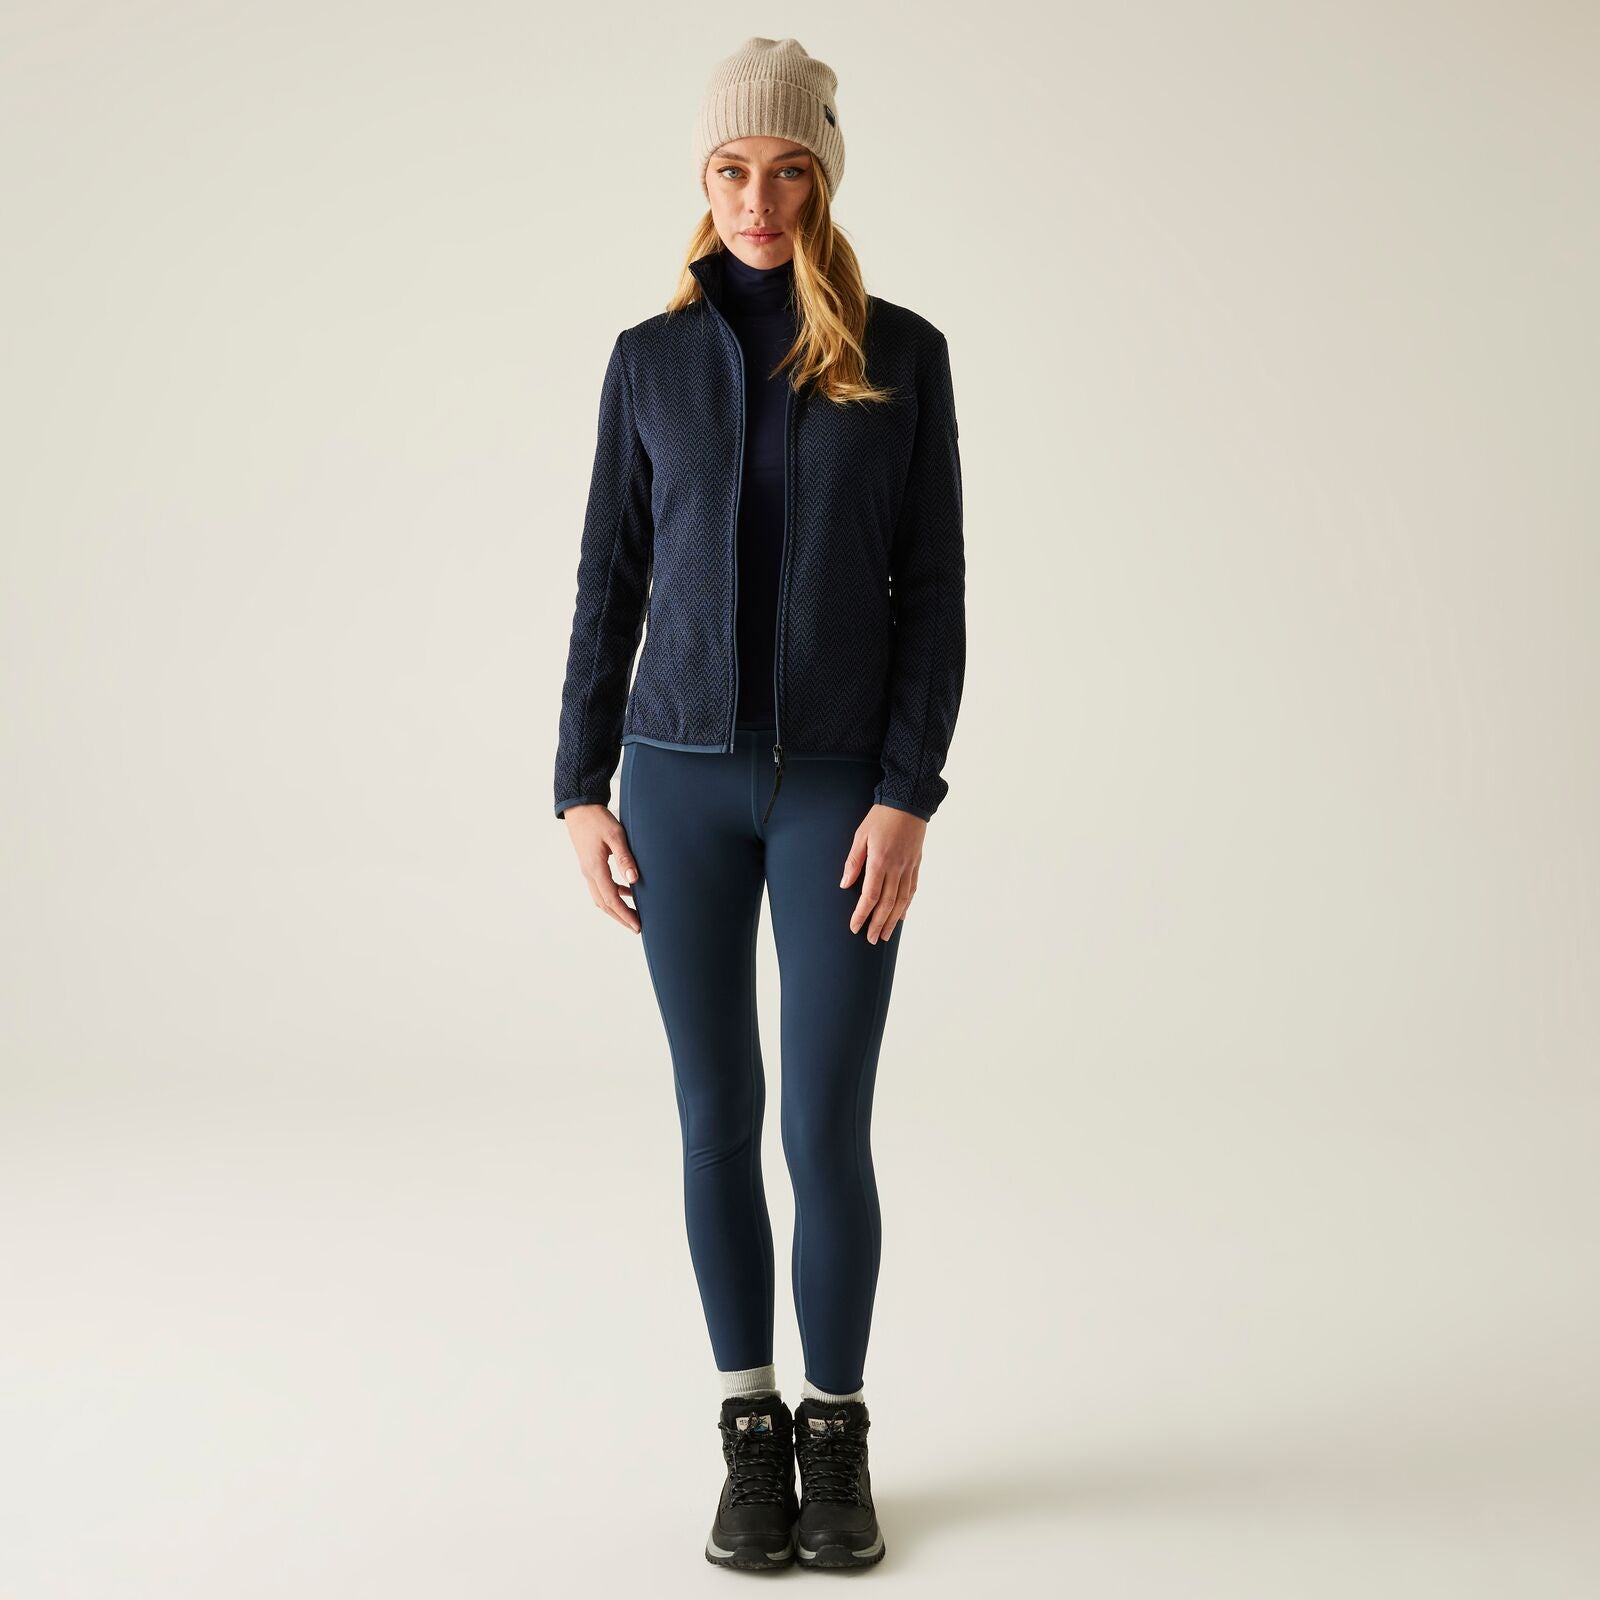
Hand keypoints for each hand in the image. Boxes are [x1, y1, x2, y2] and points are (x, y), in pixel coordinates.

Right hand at [563, 804, 641, 932]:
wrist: (579, 809)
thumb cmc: (598, 820)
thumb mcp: (616, 836)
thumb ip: (625, 858)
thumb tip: (635, 880)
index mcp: (595, 868)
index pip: (612, 899)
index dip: (625, 914)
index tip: (638, 925)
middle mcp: (589, 873)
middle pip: (604, 904)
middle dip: (620, 917)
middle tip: (636, 928)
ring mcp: (587, 870)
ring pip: (600, 898)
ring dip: (615, 908)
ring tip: (632, 915)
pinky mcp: (589, 865)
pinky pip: (600, 887)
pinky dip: (613, 895)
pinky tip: (627, 891)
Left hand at [839, 805, 924, 942]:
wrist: (909, 803)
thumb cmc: (881, 817)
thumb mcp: (861, 836)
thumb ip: (853, 862)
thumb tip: (845, 885)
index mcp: (880, 862)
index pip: (870, 896)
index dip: (862, 914)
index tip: (855, 927)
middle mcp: (896, 869)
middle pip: (887, 904)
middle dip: (878, 924)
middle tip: (870, 939)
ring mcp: (908, 868)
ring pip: (901, 901)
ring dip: (892, 921)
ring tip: (884, 935)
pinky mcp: (916, 865)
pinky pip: (912, 890)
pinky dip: (906, 906)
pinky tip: (901, 916)